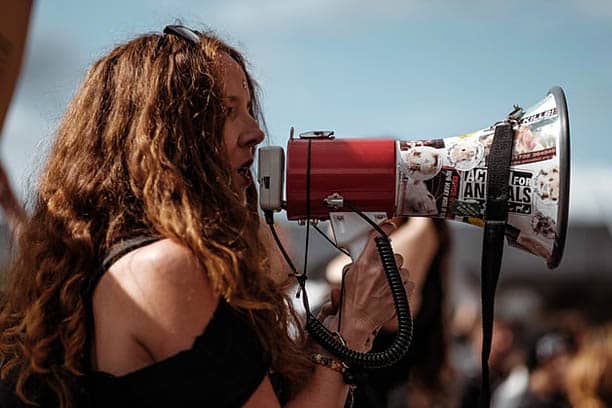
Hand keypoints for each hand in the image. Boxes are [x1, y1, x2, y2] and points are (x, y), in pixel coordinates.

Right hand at [328, 221, 414, 350]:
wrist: (357, 321)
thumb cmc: (351, 301)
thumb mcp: (349, 274)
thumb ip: (360, 259)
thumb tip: (368, 251)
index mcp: (366, 262)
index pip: (379, 237)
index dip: (386, 228)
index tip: (389, 225)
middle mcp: (381, 270)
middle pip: (394, 254)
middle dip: (389, 261)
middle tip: (380, 270)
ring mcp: (393, 282)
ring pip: (402, 269)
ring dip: (395, 275)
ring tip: (384, 285)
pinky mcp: (401, 293)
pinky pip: (409, 282)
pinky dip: (402, 286)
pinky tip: (391, 292)